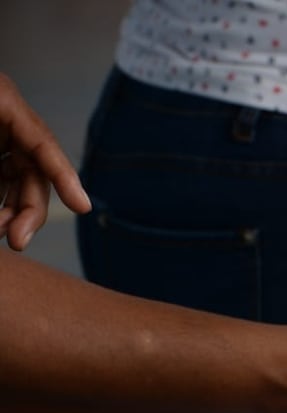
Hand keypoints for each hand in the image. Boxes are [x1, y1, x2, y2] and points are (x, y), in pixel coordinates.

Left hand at [0, 74, 90, 250]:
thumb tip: (4, 216)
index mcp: (4, 101)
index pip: (43, 142)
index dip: (65, 176)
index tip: (82, 207)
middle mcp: (6, 120)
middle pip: (32, 172)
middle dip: (27, 211)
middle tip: (17, 242)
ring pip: (16, 182)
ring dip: (11, 214)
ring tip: (2, 235)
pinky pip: (0, 181)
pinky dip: (0, 205)